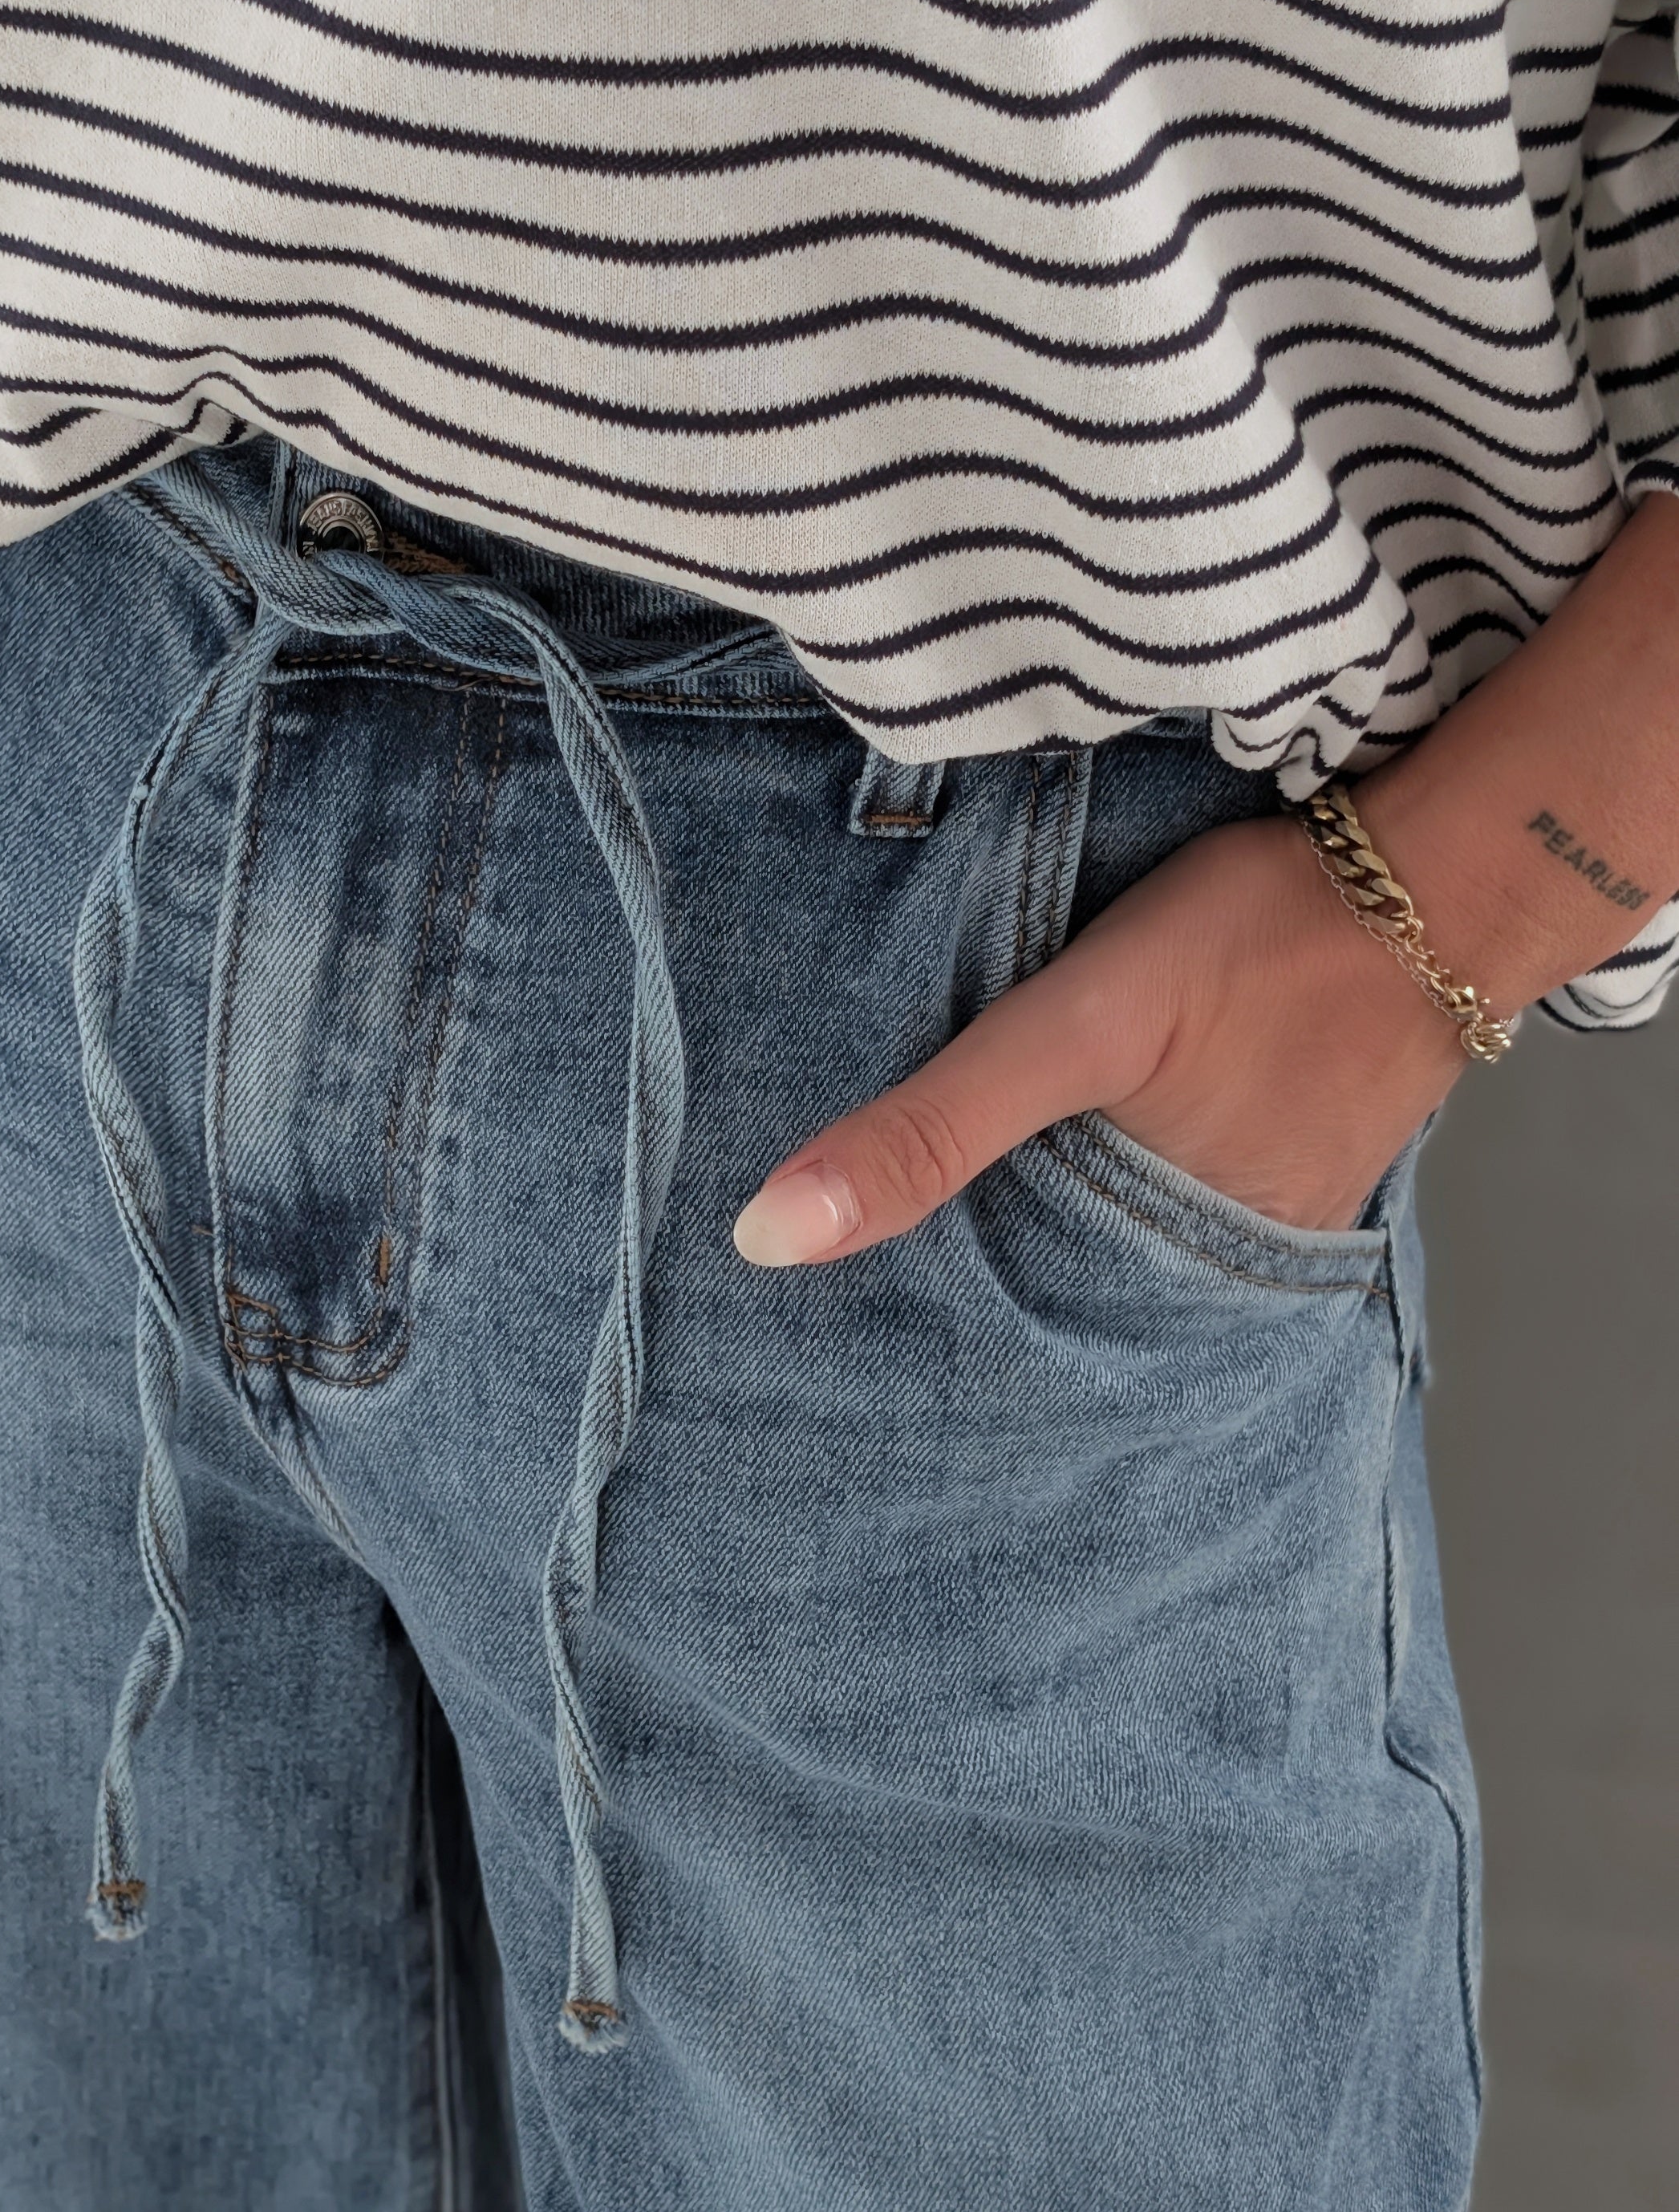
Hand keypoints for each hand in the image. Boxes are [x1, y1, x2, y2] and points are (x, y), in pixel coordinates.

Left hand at [731, 810, 1467, 1266]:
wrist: (1446, 877)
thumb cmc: (1262, 936)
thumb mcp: (1072, 1025)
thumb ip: (932, 1126)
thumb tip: (764, 1239)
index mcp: (1155, 1269)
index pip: (1001, 1334)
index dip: (913, 1326)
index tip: (816, 1333)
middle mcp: (1215, 1270)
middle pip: (1061, 1292)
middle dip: (976, 1284)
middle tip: (855, 1282)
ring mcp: (1263, 1217)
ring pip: (1120, 1242)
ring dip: (1050, 1226)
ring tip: (945, 1214)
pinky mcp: (1292, 1158)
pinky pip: (1182, 1191)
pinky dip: (1124, 1176)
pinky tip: (1075, 1143)